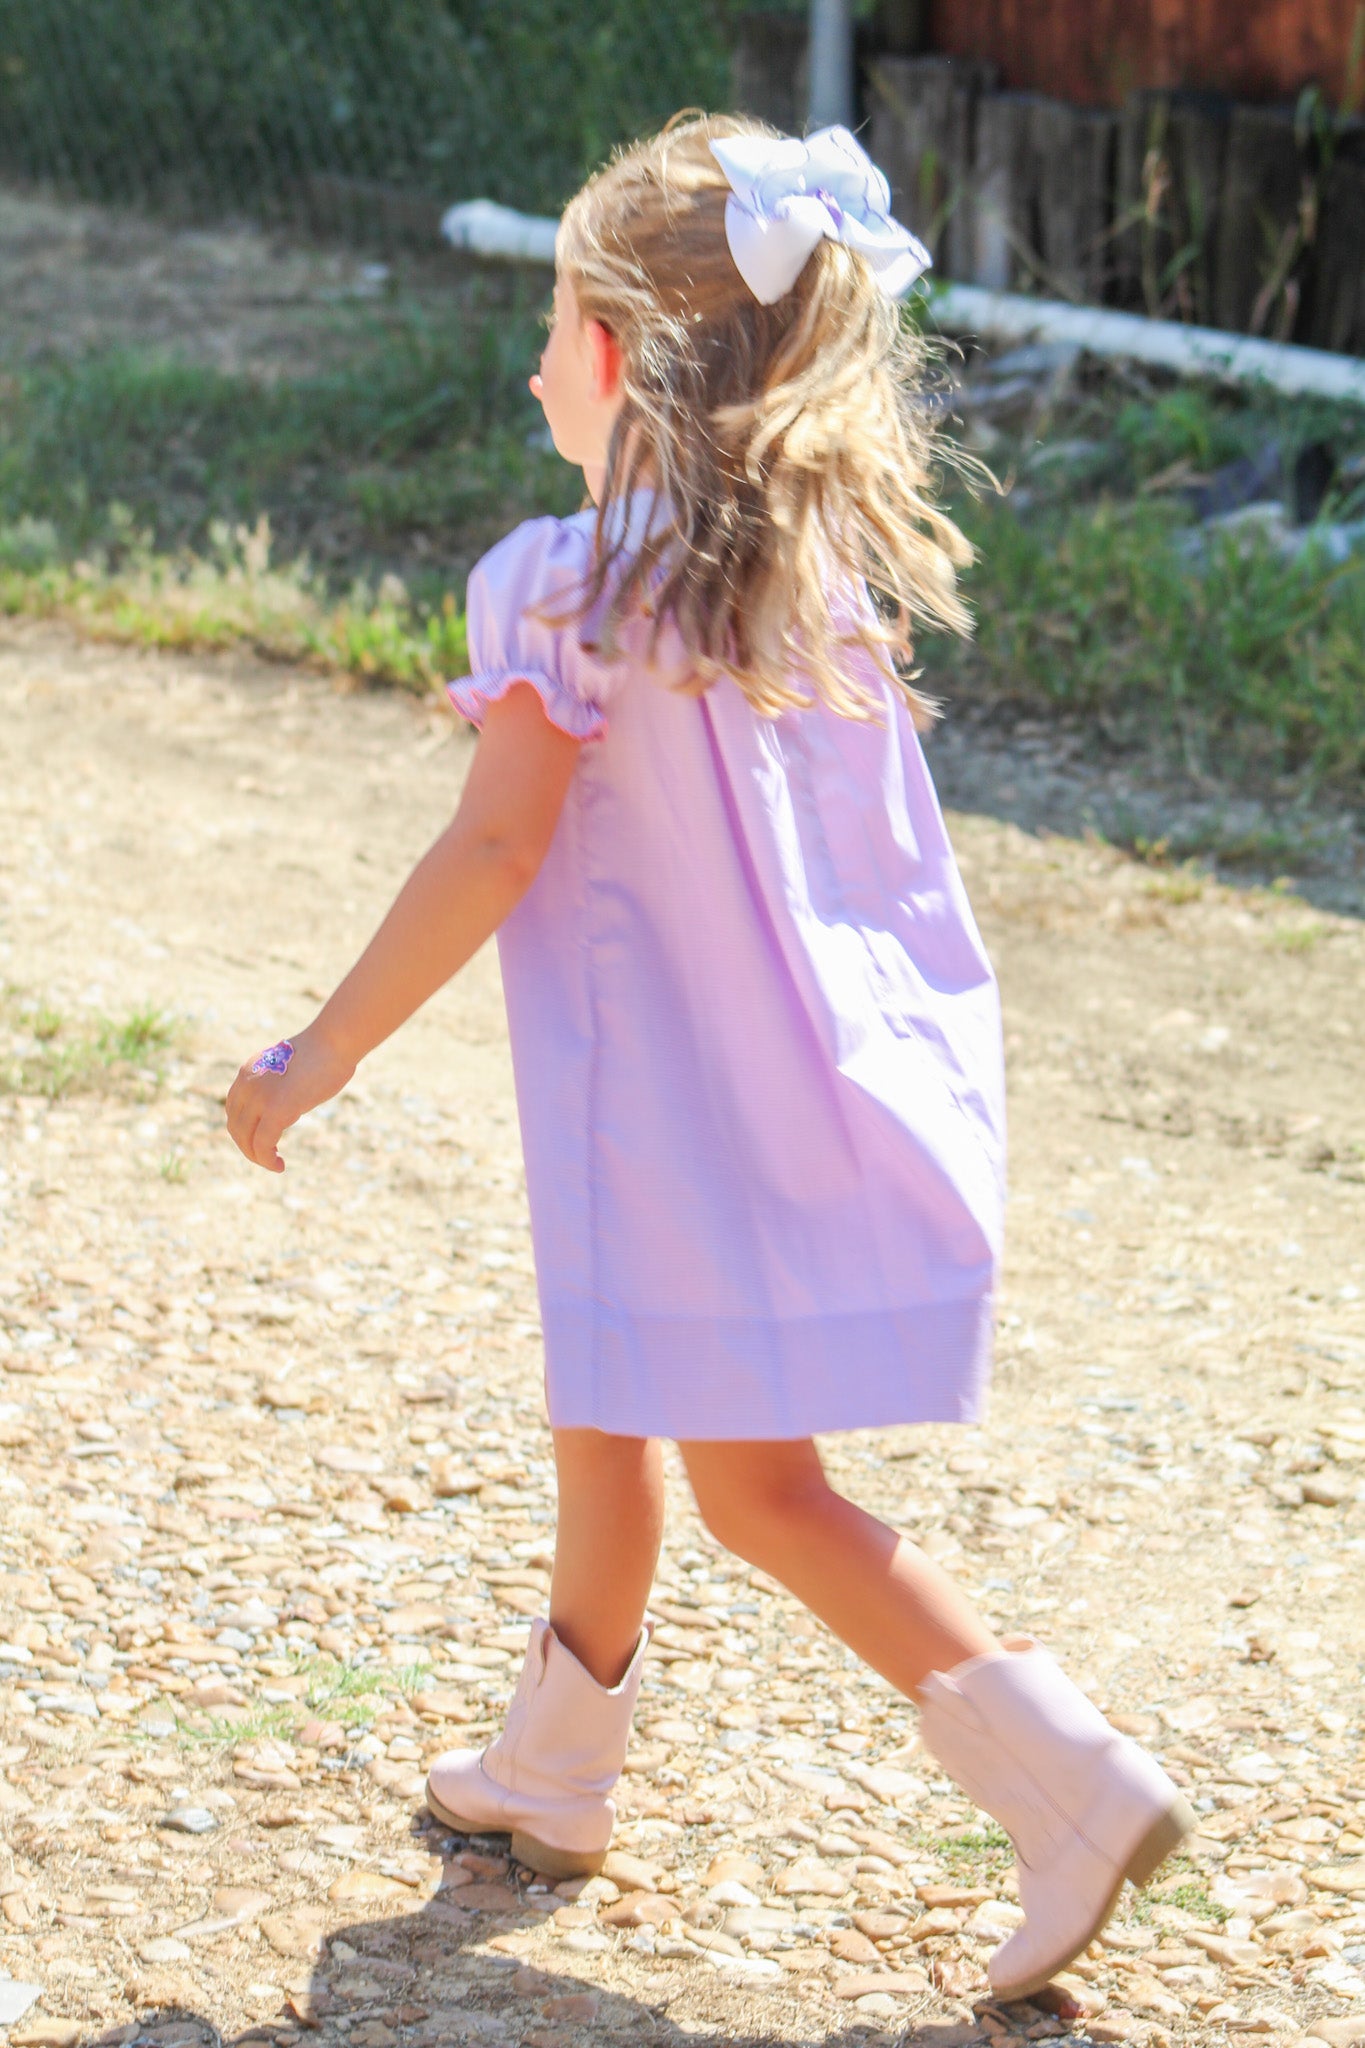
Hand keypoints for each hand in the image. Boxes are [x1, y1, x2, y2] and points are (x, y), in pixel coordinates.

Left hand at [225, 1024, 354, 1173]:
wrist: (333, 1042)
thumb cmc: (323, 1052)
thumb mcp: (288, 1067)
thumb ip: (279, 1083)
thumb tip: (289, 1097)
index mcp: (248, 1072)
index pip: (233, 1108)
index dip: (243, 1129)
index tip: (260, 1139)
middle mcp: (247, 1084)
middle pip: (236, 1126)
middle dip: (248, 1147)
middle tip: (267, 1157)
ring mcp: (259, 1097)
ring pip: (246, 1139)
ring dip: (257, 1157)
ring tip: (273, 1164)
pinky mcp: (276, 1110)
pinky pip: (262, 1144)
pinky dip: (267, 1160)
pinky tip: (279, 1166)